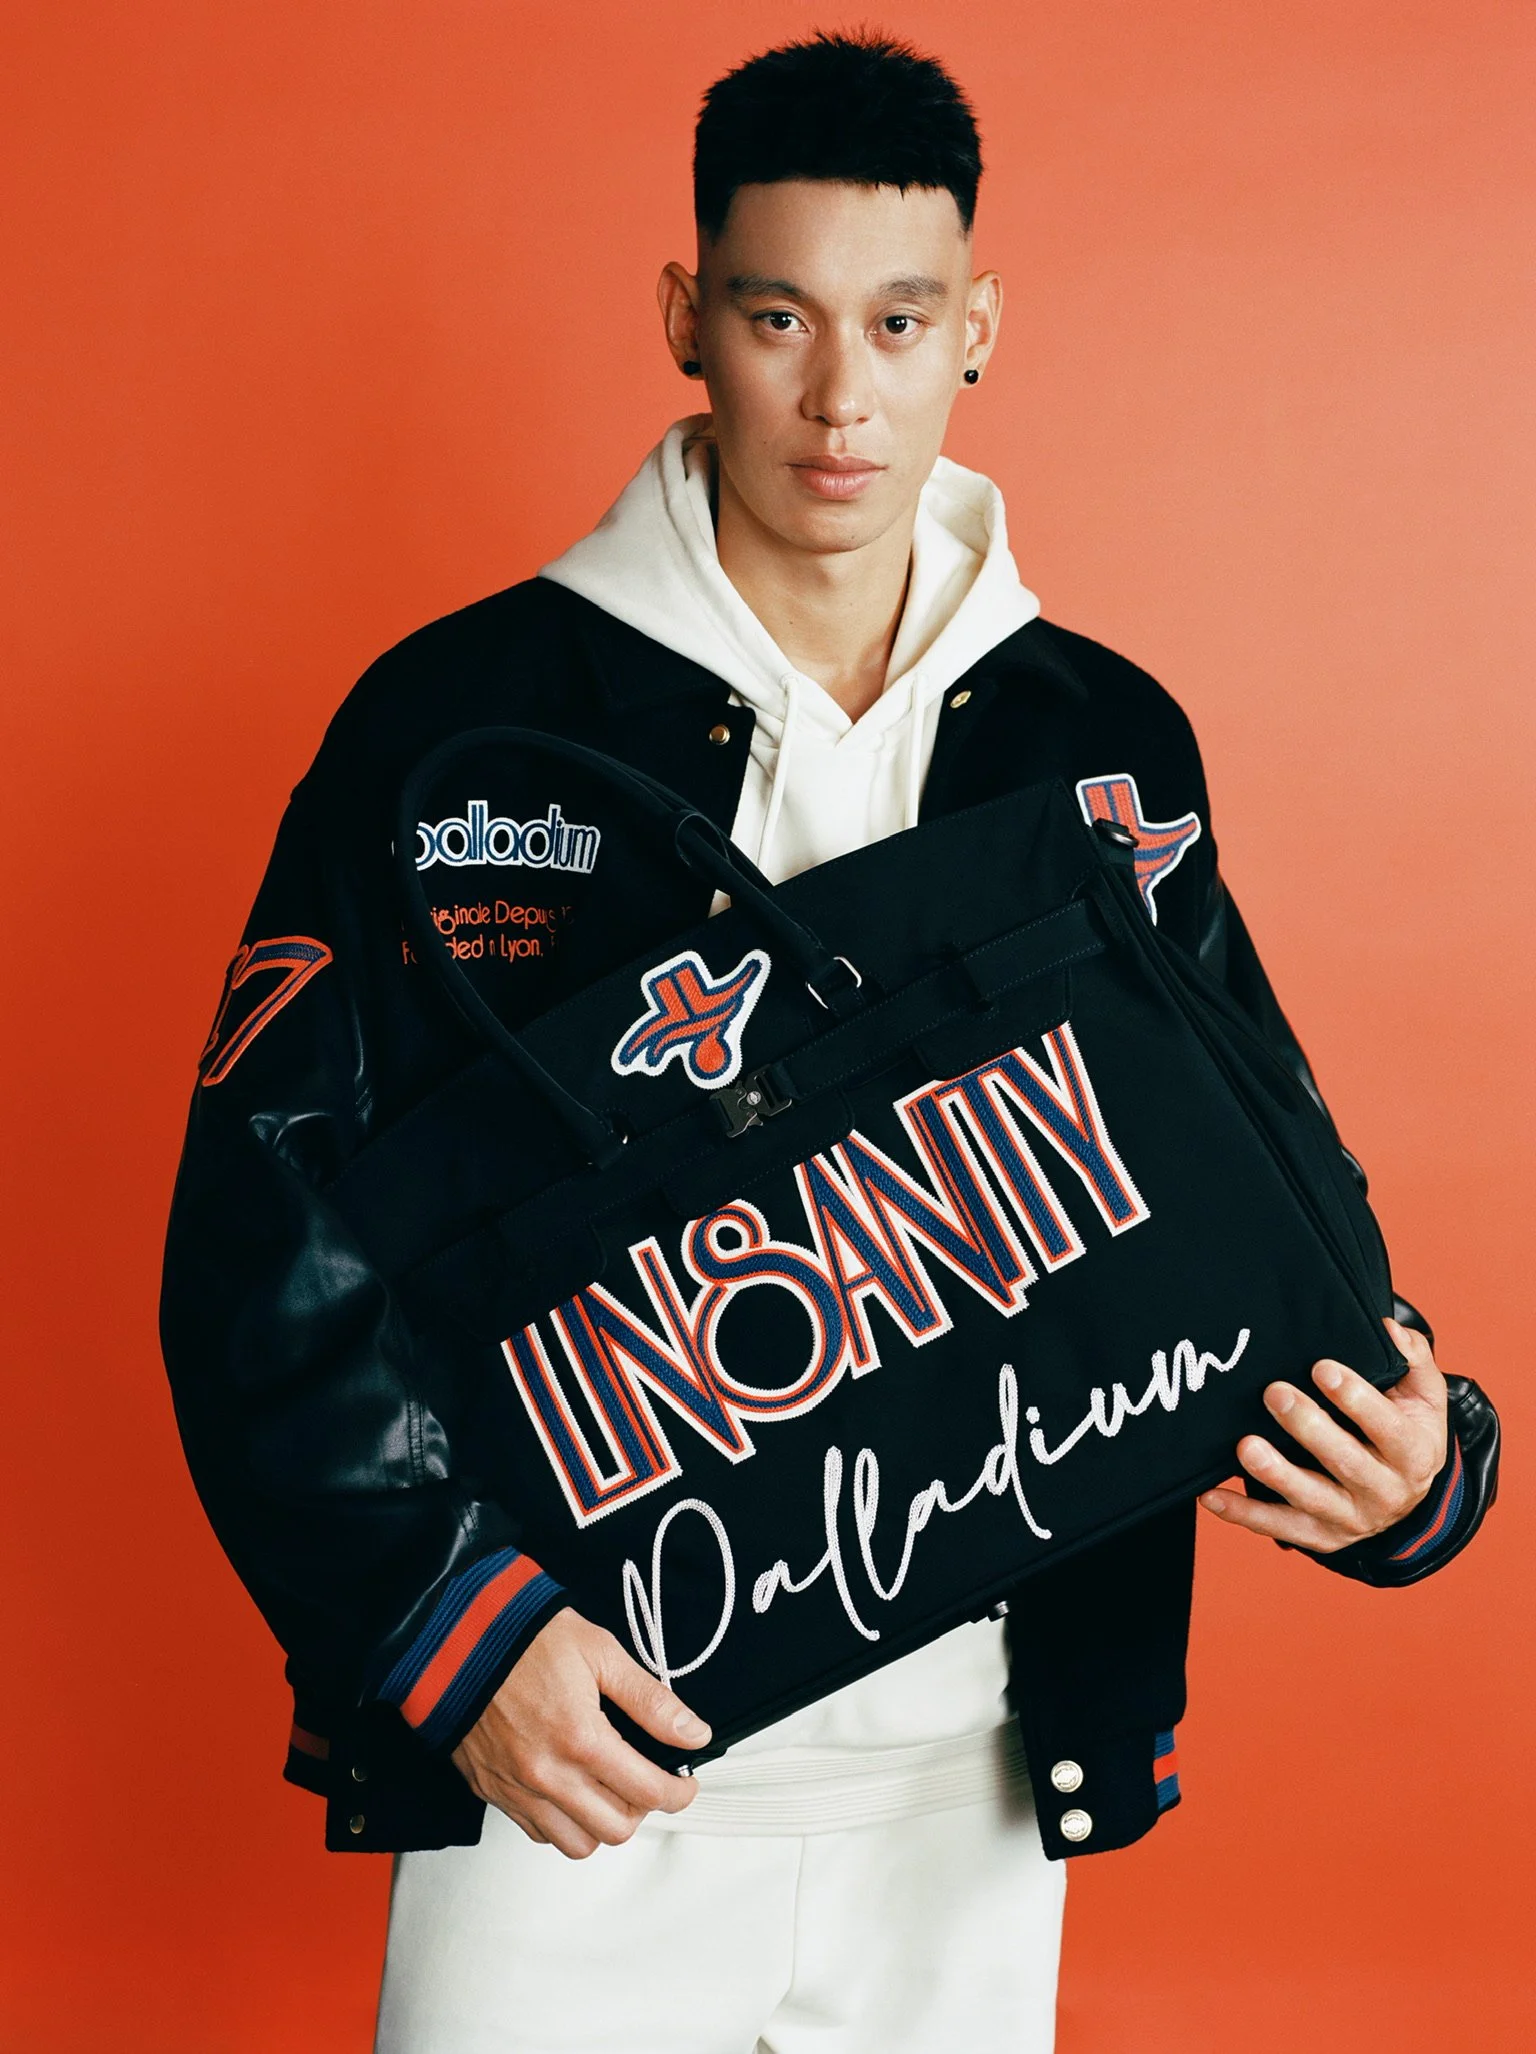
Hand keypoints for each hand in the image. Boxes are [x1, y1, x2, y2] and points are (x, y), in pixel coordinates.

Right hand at [451, 1609, 709, 1857]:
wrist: (456, 1638)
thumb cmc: (525, 1638)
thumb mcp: (601, 1652)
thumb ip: (650, 1700)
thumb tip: (693, 1733)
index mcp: (580, 1738)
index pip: (648, 1792)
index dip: (679, 1792)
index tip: (685, 1782)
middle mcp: (547, 1775)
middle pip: (616, 1829)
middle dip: (643, 1808)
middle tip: (649, 1779)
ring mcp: (517, 1789)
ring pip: (576, 1843)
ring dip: (602, 1823)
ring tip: (609, 1787)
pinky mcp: (492, 1792)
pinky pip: (537, 1832)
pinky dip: (562, 1822)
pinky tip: (570, 1788)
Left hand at [1199, 1318, 1447, 1552]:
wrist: (1409, 1498)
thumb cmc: (1407, 1431)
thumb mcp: (1424, 1397)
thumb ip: (1412, 1358)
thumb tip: (1388, 1329)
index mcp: (1414, 1454)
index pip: (1386, 1426)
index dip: (1355, 1398)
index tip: (1321, 1368)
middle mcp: (1385, 1491)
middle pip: (1346, 1461)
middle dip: (1308, 1427)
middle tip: (1274, 1392)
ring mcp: (1351, 1518)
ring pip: (1311, 1499)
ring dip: (1275, 1474)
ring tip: (1246, 1446)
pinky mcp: (1321, 1537)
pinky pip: (1279, 1527)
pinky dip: (1244, 1514)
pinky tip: (1211, 1496)